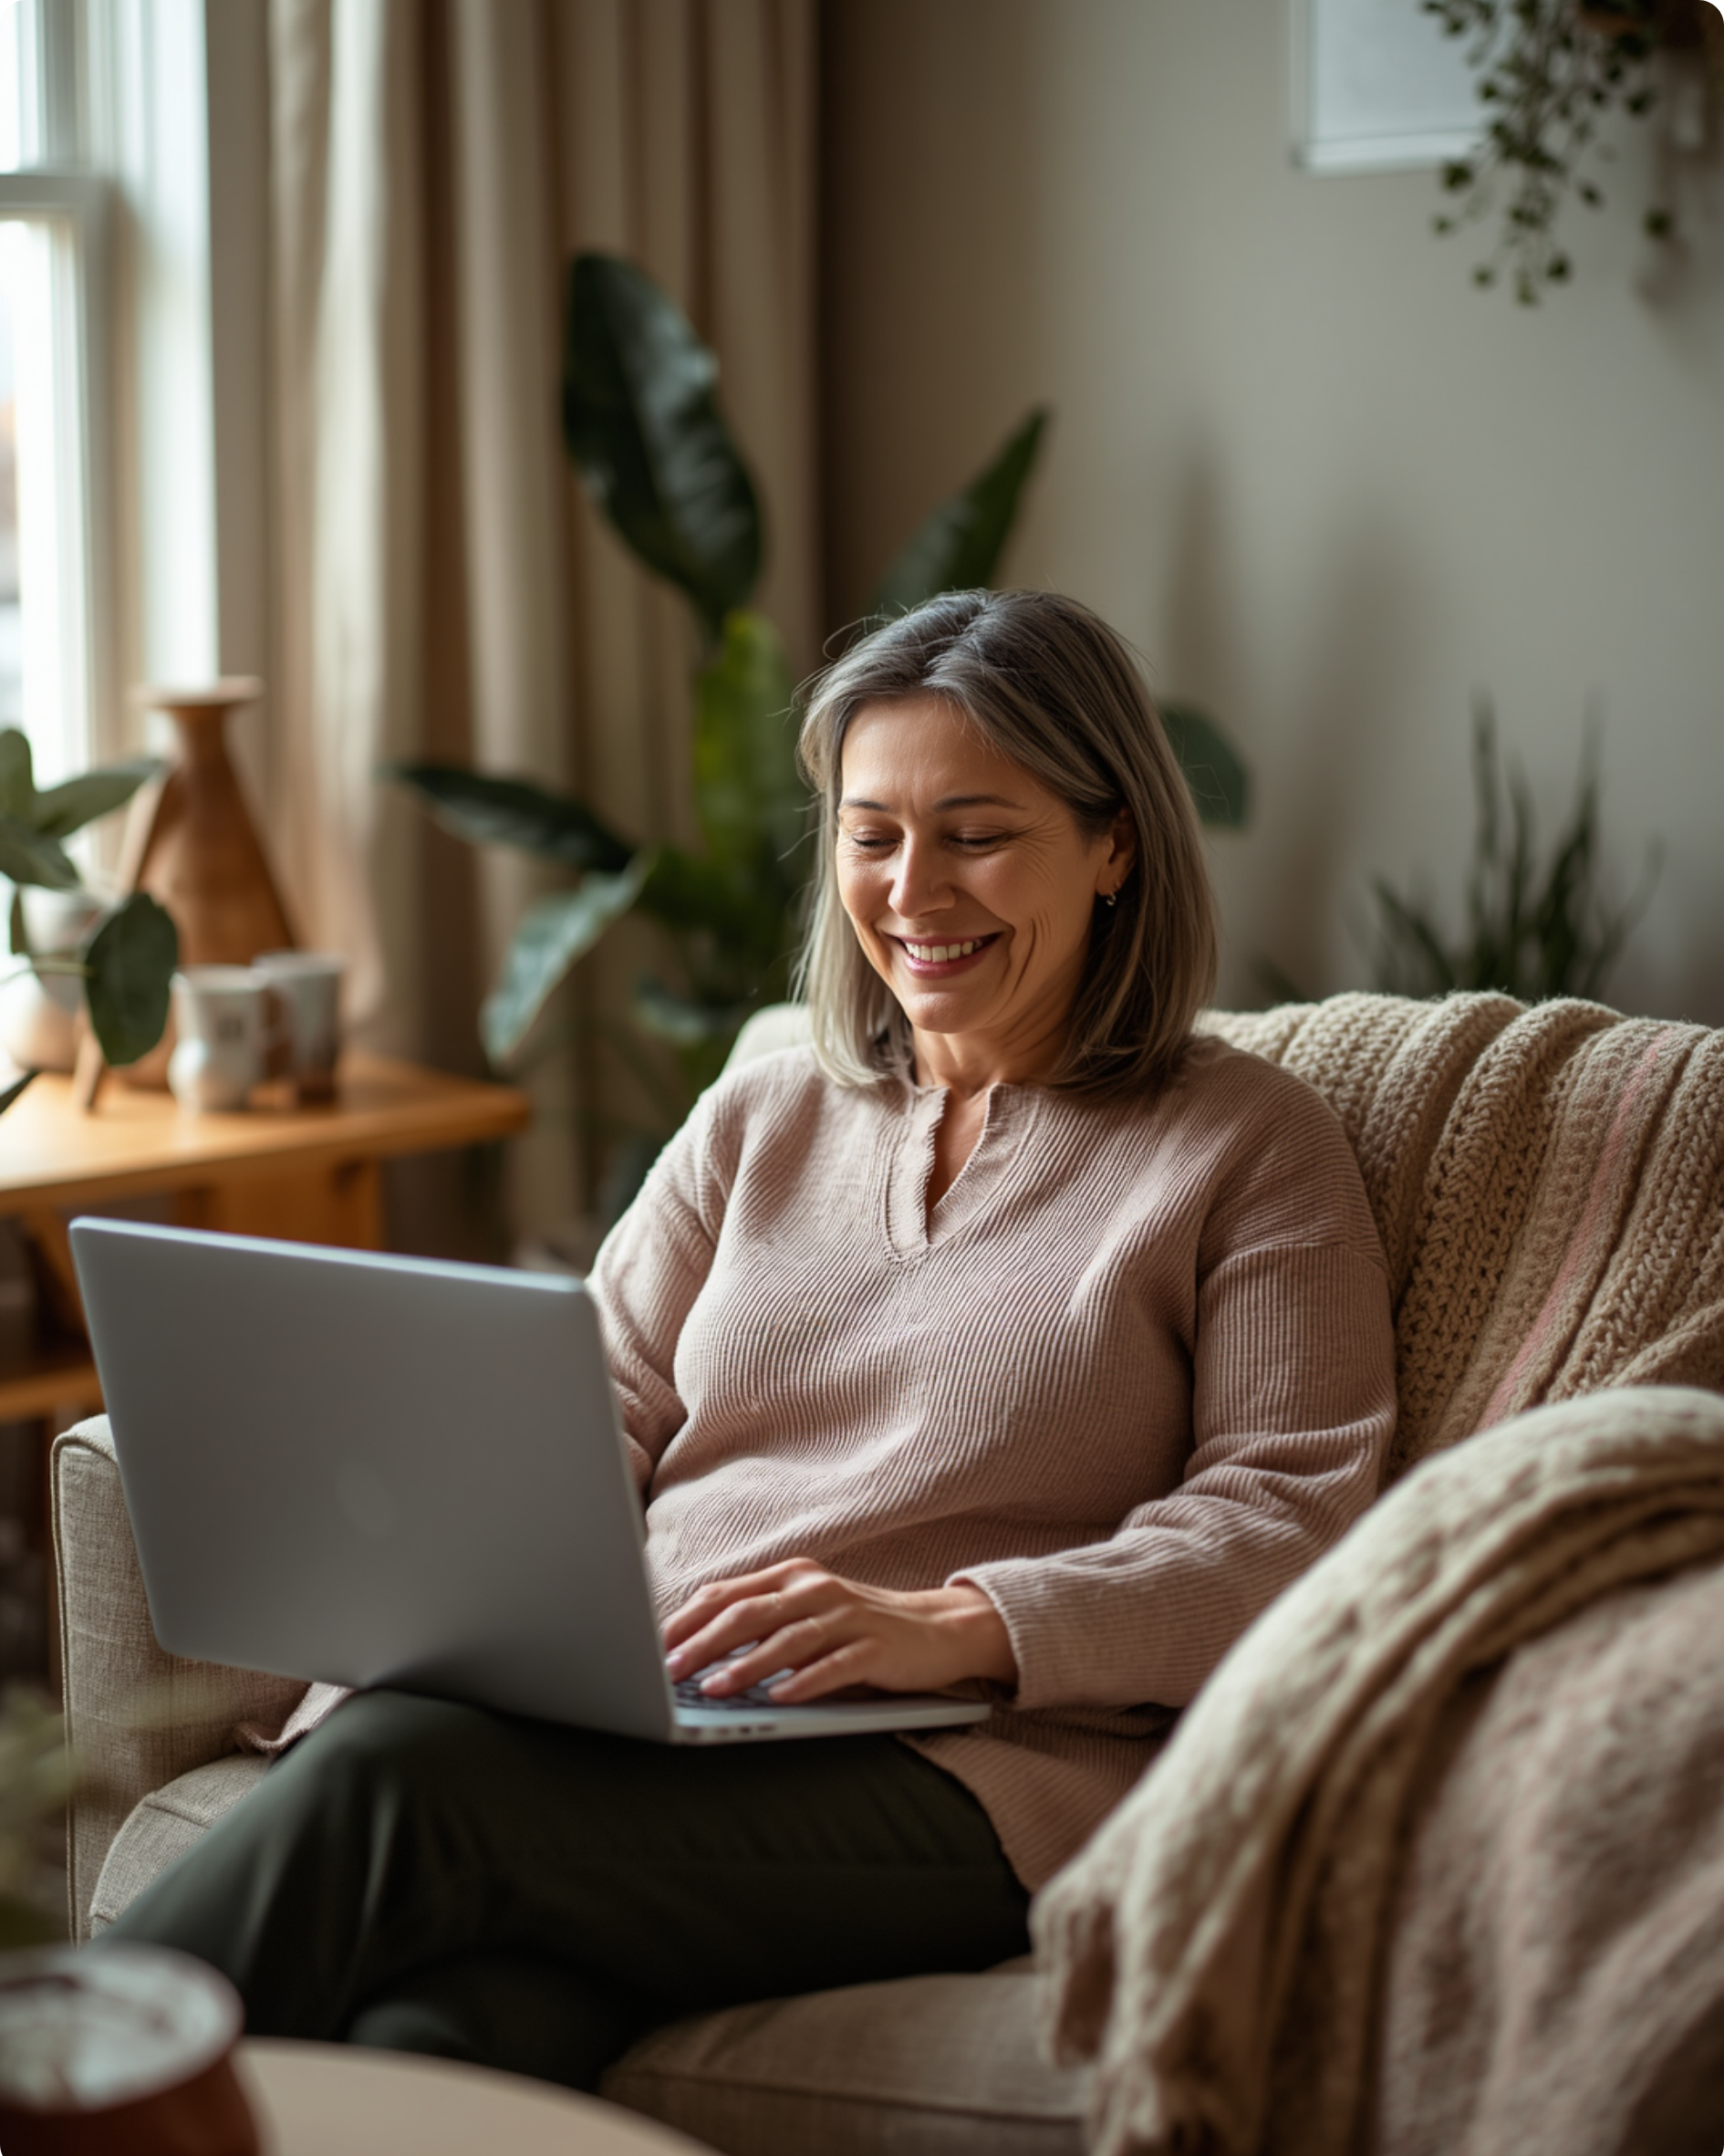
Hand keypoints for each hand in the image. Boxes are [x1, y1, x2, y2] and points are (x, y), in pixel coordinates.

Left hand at [663, 1558, 1017, 1703]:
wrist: (937, 1629)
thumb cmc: (857, 1628)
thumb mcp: (805, 1615)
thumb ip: (759, 1623)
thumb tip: (694, 1651)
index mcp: (791, 1577)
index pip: (727, 1594)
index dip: (687, 1620)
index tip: (652, 1647)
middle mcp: (816, 1589)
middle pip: (749, 1613)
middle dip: (704, 1643)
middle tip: (669, 1670)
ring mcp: (848, 1616)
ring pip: (787, 1639)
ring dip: (747, 1666)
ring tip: (715, 1689)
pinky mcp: (876, 1647)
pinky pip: (836, 1664)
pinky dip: (806, 1681)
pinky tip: (782, 1698)